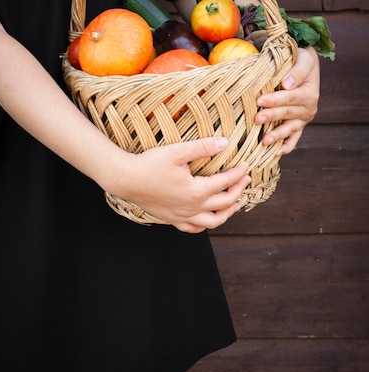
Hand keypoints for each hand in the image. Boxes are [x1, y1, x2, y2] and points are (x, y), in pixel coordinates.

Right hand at [112, 137, 250, 233]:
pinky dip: (204, 225)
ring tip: (234, 205)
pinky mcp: (171, 219)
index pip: (225, 182)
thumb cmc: (150, 164)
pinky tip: (207, 217)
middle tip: (245, 181)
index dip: (238, 174)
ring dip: (226, 213)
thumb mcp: (177, 151)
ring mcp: (182, 216)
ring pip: (212, 222)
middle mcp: (192, 207)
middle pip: (224, 203)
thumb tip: (225, 142)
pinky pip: (193, 228)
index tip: (246, 166)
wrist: (125, 179)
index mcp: (196, 191)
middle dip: (238, 191)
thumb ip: (203, 147)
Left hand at [255, 47, 319, 153]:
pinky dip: (287, 146)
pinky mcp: (298, 125)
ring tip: (265, 140)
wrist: (306, 63)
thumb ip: (297, 71)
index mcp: (309, 93)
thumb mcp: (305, 59)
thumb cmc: (301, 59)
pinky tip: (277, 153)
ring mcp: (303, 119)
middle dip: (271, 116)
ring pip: (289, 128)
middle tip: (256, 118)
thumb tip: (287, 84)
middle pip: (287, 113)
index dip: (275, 99)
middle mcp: (308, 108)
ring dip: (277, 135)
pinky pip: (294, 138)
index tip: (260, 101)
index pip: (290, 97)